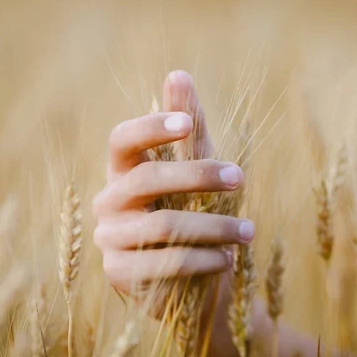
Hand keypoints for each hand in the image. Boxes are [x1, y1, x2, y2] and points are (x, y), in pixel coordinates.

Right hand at [92, 70, 254, 315]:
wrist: (195, 281)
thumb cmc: (197, 217)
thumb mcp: (197, 173)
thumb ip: (188, 129)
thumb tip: (177, 74)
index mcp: (124, 172)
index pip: (122, 140)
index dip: (149, 127)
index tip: (185, 123)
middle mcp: (109, 201)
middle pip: (146, 177)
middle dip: (198, 175)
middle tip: (240, 177)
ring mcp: (110, 239)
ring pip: (163, 224)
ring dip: (214, 226)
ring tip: (248, 231)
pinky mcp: (120, 274)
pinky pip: (167, 262)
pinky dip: (206, 259)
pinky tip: (228, 260)